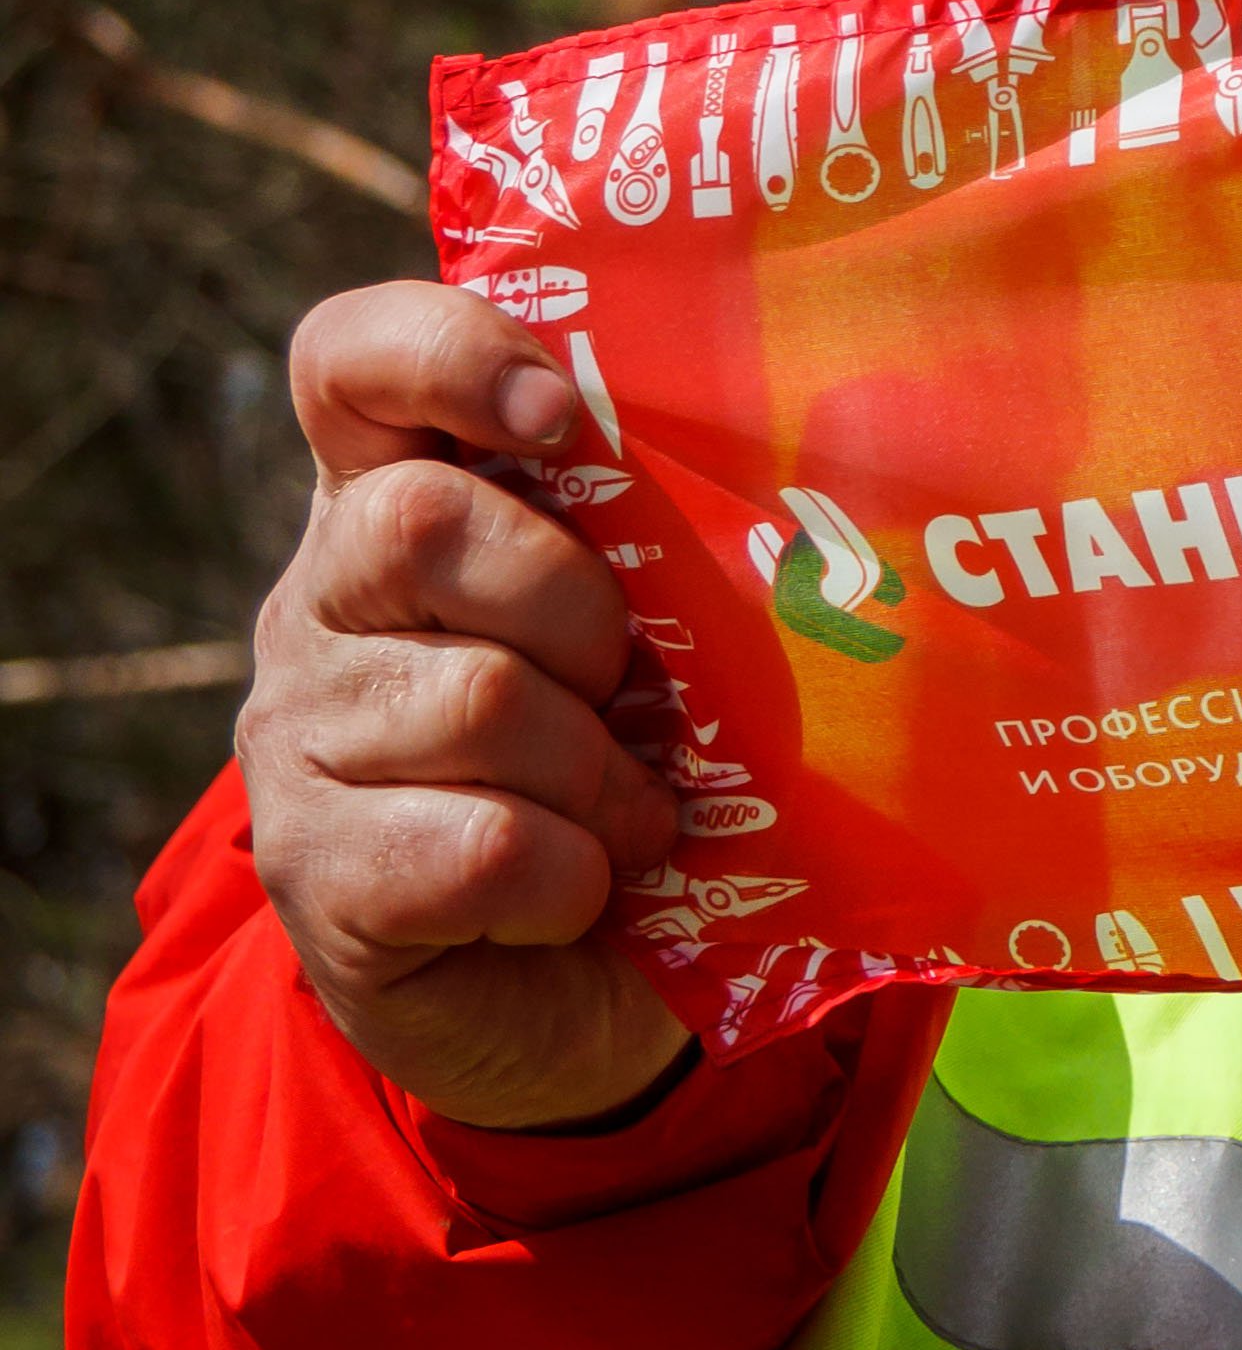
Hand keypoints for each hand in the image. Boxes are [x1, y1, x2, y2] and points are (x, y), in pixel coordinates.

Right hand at [240, 284, 687, 1130]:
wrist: (573, 996)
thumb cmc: (628, 772)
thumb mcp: (650, 634)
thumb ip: (664, 537)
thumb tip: (837, 436)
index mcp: (394, 505)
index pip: (354, 361)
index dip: (444, 354)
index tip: (560, 411)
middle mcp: (319, 603)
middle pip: (418, 522)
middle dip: (574, 606)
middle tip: (633, 684)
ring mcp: (297, 739)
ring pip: (472, 699)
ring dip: (597, 769)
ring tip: (635, 811)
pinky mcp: (316, 874)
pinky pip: (482, 843)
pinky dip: (572, 872)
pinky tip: (584, 888)